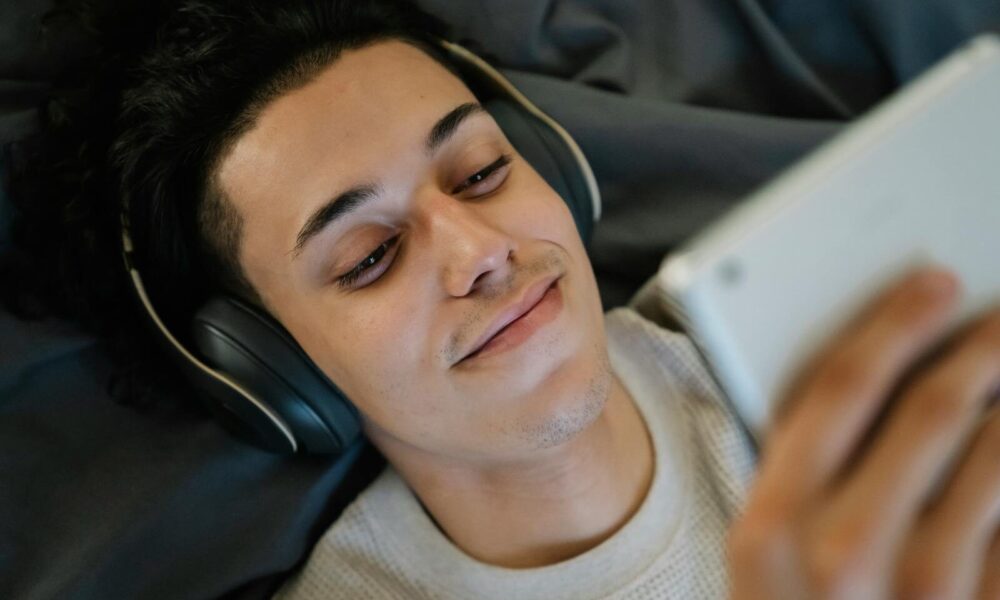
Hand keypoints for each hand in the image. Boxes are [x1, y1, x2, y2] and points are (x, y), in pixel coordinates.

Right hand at [727, 268, 999, 599]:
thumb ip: (803, 469)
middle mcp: (846, 552)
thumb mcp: (766, 553)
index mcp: (773, 522)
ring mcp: (926, 592)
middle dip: (981, 345)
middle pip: (932, 410)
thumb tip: (884, 376)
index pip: (837, 389)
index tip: (932, 282)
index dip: (892, 324)